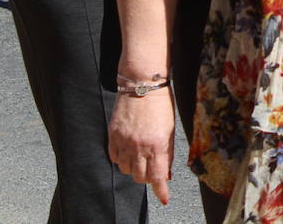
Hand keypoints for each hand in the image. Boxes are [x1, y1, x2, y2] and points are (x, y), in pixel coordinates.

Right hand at [108, 89, 174, 205]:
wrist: (142, 84)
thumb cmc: (161, 105)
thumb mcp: (170, 129)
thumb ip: (167, 153)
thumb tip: (166, 174)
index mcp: (158, 144)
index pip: (158, 176)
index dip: (161, 191)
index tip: (164, 198)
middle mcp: (140, 145)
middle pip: (141, 176)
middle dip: (148, 178)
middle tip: (152, 171)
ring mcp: (124, 141)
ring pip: (126, 169)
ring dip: (134, 169)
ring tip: (140, 158)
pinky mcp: (113, 135)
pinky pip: (114, 158)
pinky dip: (121, 160)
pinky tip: (128, 152)